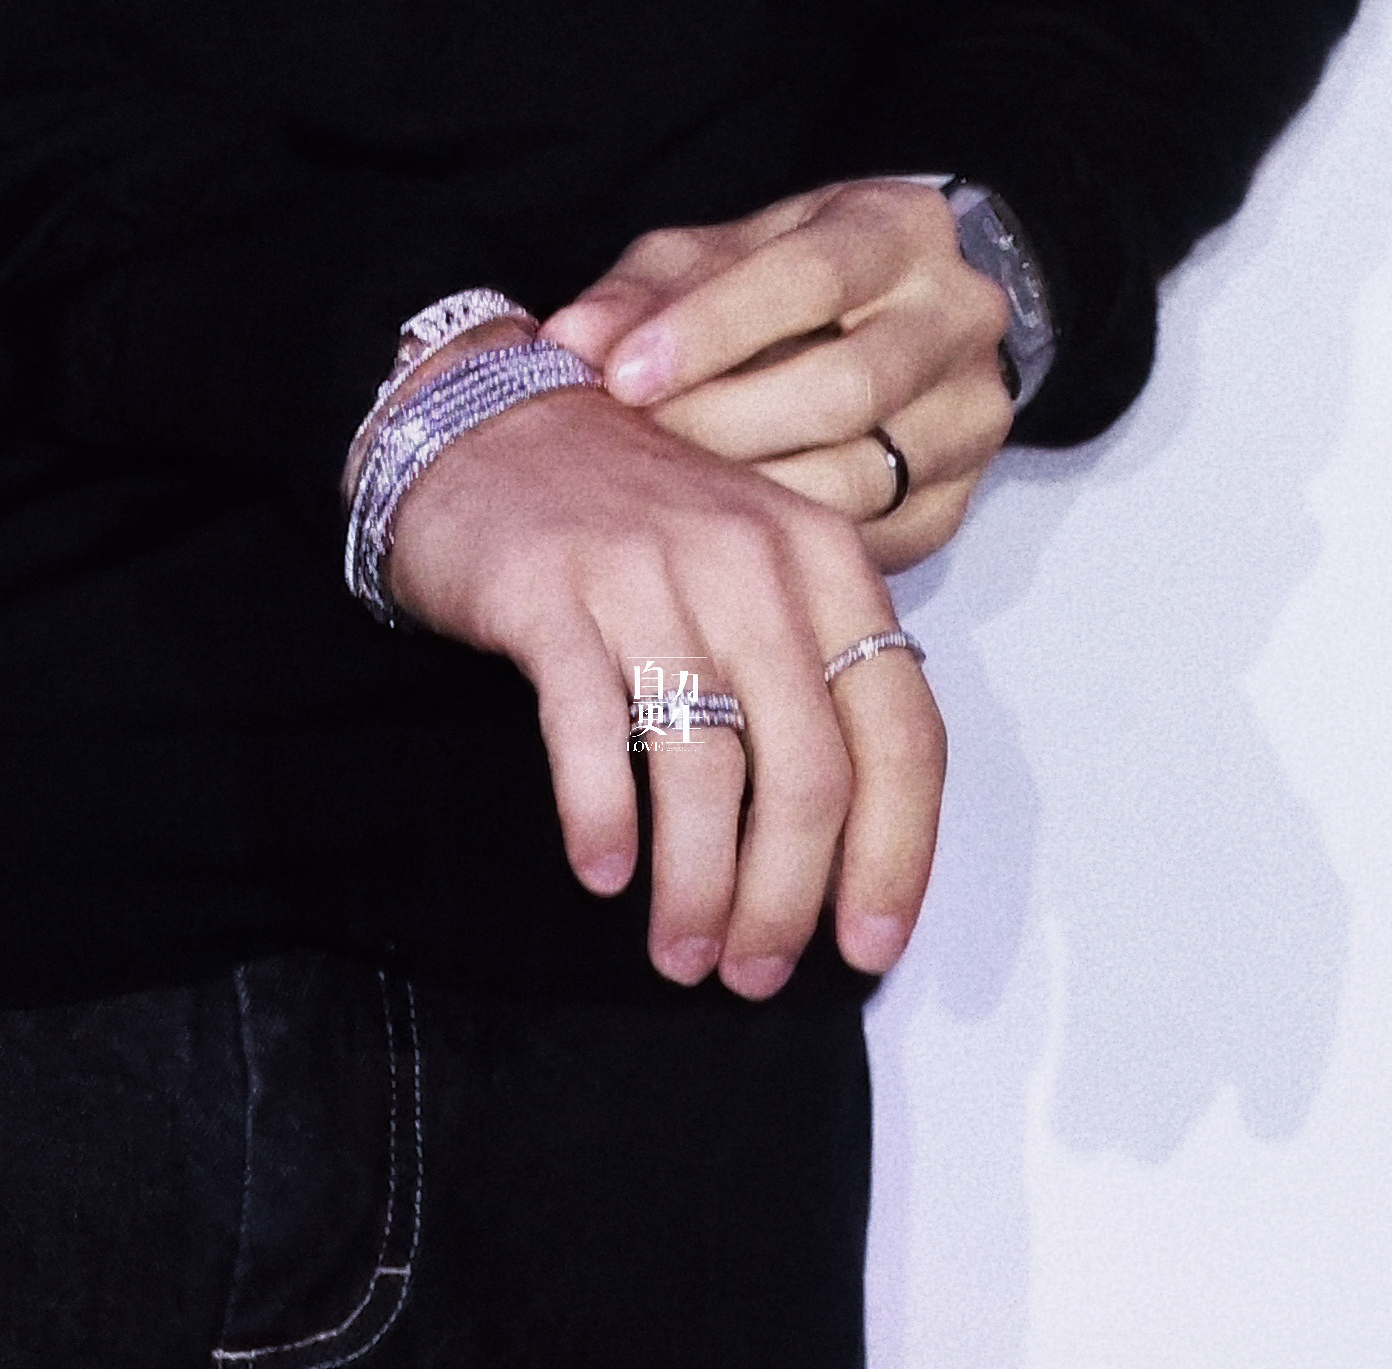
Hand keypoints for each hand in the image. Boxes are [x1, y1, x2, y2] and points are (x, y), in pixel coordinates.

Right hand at [380, 370, 945, 993]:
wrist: (489, 418)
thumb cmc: (634, 524)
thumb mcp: (755, 570)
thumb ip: (811, 676)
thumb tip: (851, 856)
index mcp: (825, 559)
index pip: (901, 732)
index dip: (895, 856)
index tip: (868, 948)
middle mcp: (750, 558)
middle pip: (809, 770)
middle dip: (787, 899)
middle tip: (752, 973)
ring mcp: (648, 568)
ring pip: (705, 767)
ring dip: (699, 886)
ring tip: (681, 951)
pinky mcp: (550, 587)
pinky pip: (589, 731)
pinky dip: (601, 817)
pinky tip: (602, 873)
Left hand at [544, 183, 1015, 566]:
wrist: (887, 321)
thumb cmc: (781, 282)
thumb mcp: (713, 258)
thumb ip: (643, 291)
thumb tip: (571, 338)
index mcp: (899, 228)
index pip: (810, 276)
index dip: (709, 329)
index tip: (623, 374)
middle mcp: (958, 315)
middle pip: (845, 386)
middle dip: (722, 421)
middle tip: (635, 446)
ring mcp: (973, 412)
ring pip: (860, 473)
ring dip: (748, 492)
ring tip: (666, 494)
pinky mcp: (963, 498)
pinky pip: (872, 538)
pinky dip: (788, 540)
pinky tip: (726, 531)